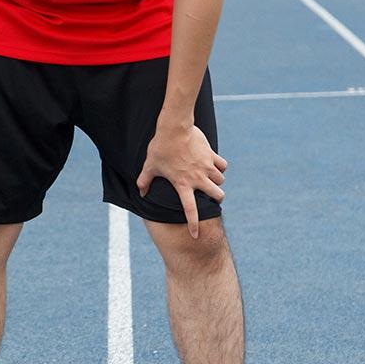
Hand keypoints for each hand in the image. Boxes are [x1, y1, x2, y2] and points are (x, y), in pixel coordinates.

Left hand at [136, 120, 227, 238]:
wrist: (174, 128)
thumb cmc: (160, 147)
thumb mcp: (150, 165)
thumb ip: (144, 180)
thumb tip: (141, 193)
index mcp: (182, 184)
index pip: (190, 209)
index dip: (194, 224)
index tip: (196, 235)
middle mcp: (198, 178)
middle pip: (218, 196)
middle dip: (217, 198)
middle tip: (211, 195)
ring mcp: (207, 167)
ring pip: (221, 181)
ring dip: (217, 182)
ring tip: (209, 178)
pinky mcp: (212, 155)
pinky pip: (223, 165)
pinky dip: (220, 167)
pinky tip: (213, 164)